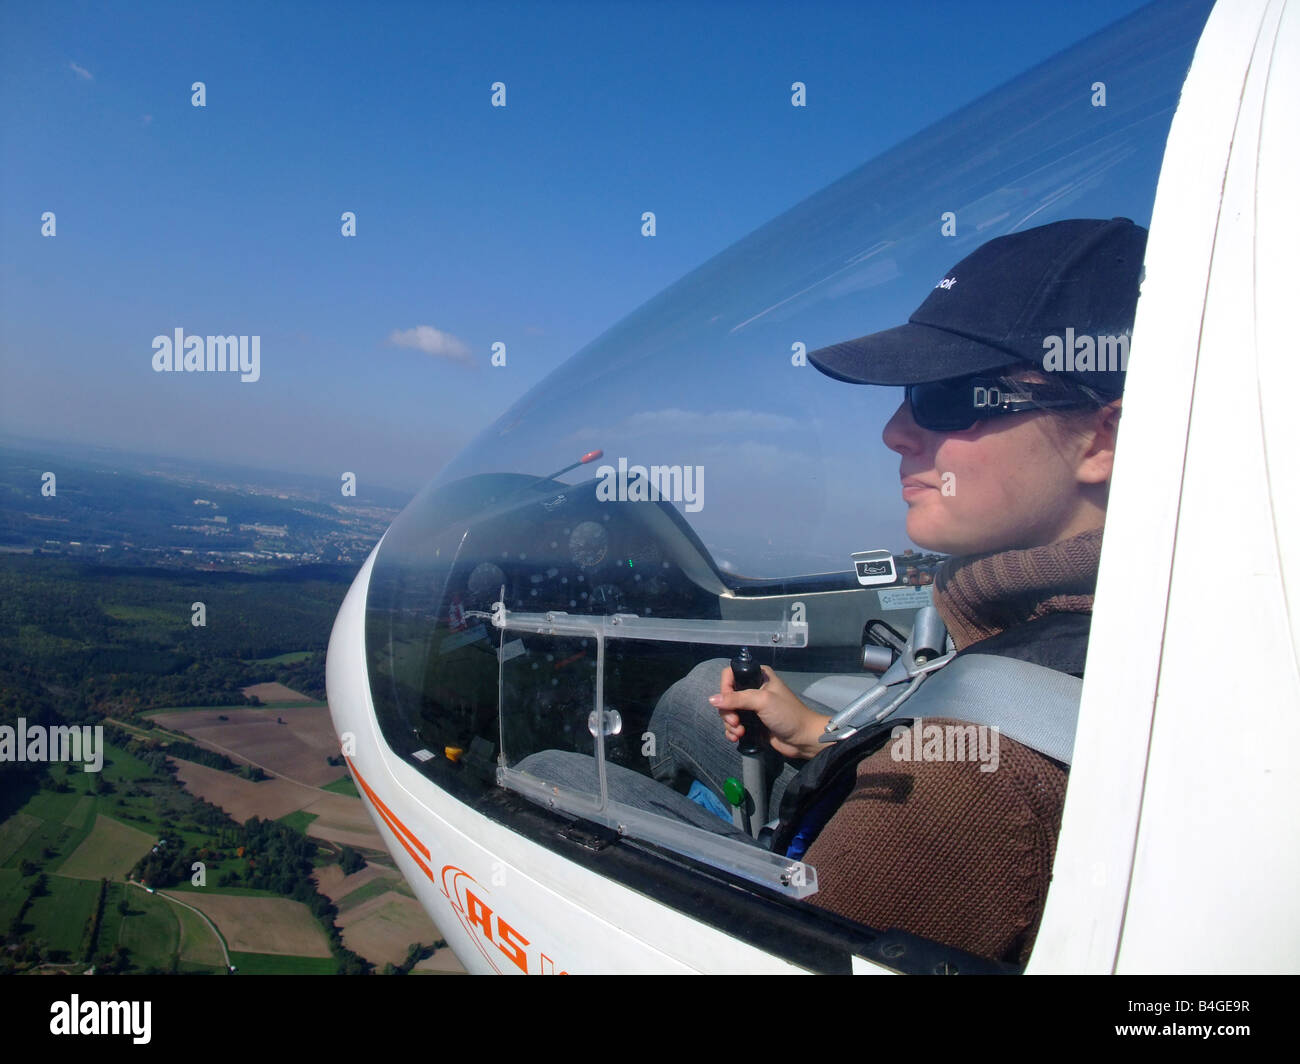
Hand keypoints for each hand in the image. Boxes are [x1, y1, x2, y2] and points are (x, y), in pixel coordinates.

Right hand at [710, 665, 826, 759]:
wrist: (803, 739)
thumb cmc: (787, 714)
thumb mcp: (763, 701)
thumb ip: (737, 699)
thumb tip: (712, 700)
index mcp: (758, 676)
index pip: (730, 675)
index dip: (725, 688)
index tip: (728, 703)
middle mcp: (753, 689)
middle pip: (727, 696)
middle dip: (727, 712)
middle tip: (736, 723)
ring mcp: (752, 707)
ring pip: (729, 712)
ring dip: (730, 724)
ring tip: (739, 733)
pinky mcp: (752, 723)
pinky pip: (734, 725)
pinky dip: (732, 732)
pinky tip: (737, 738)